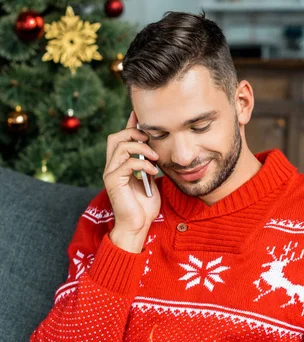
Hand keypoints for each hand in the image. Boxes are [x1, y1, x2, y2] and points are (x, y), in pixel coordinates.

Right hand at [103, 111, 160, 250]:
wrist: (137, 226)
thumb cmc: (144, 207)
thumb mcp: (150, 181)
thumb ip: (149, 165)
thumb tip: (156, 150)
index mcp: (118, 165)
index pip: (121, 138)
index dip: (130, 124)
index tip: (140, 115)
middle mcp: (111, 167)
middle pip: (115, 137)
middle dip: (133, 133)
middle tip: (150, 139)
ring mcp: (110, 173)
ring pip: (121, 146)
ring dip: (141, 148)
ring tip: (155, 157)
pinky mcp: (112, 181)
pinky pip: (127, 163)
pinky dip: (143, 164)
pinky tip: (153, 171)